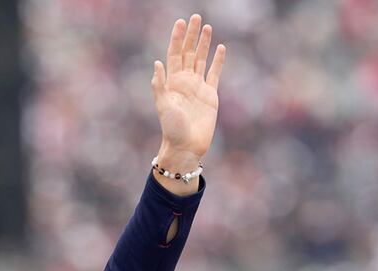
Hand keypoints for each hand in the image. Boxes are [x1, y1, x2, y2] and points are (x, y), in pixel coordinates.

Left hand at [152, 14, 225, 171]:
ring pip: (201, 59)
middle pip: (188, 52)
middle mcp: (185, 81)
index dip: (176, 38)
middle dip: (191, 35)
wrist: (187, 146)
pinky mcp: (210, 95)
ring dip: (204, 43)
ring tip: (206, 27)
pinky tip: (220, 48)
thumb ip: (160, 85)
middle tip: (195, 17)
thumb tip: (157, 63)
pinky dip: (218, 61)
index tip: (180, 22)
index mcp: (172, 82)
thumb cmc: (172, 128)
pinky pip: (214, 73)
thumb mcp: (162, 106)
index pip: (174, 54)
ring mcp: (198, 87)